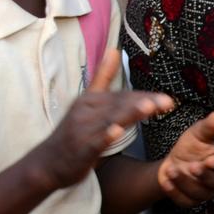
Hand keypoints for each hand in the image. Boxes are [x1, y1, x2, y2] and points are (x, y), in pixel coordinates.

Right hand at [29, 51, 174, 191]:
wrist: (45, 163)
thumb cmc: (72, 132)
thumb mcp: (86, 101)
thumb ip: (102, 77)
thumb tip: (114, 50)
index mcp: (90, 99)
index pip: (122, 95)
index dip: (144, 96)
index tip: (168, 99)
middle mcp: (86, 111)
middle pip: (119, 104)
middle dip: (144, 103)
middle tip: (167, 102)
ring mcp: (82, 130)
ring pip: (109, 119)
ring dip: (129, 113)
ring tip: (149, 107)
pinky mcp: (80, 149)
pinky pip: (94, 142)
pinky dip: (105, 136)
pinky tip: (116, 132)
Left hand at [157, 111, 213, 206]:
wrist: (174, 161)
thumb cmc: (192, 145)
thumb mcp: (198, 133)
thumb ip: (210, 126)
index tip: (211, 160)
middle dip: (203, 175)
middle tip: (192, 166)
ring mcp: (206, 192)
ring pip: (199, 193)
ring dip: (184, 182)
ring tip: (172, 169)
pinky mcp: (191, 200)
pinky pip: (185, 200)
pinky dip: (175, 192)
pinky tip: (167, 181)